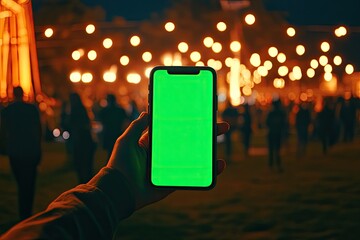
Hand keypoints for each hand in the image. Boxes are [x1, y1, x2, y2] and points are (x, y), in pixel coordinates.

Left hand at [107, 112, 228, 209]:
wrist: (119, 191)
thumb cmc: (120, 164)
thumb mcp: (126, 140)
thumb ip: (136, 126)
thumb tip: (147, 111)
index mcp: (153, 144)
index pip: (173, 130)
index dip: (186, 123)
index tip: (199, 115)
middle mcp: (164, 155)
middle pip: (188, 142)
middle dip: (204, 134)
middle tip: (220, 126)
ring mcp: (170, 168)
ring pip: (193, 158)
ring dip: (208, 152)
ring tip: (220, 143)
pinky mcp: (173, 182)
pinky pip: (192, 176)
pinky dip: (207, 172)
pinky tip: (219, 166)